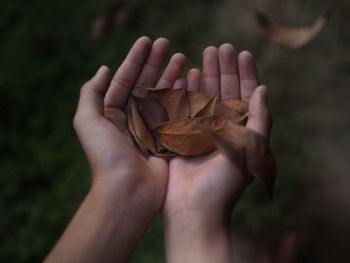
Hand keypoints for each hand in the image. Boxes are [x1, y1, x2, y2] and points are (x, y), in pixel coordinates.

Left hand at [73, 36, 186, 209]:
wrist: (127, 192)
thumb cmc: (106, 156)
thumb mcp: (87, 121)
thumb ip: (91, 93)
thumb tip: (103, 69)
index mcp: (112, 113)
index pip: (124, 79)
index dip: (135, 59)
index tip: (148, 41)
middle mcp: (131, 118)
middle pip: (145, 84)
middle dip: (155, 63)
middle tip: (167, 44)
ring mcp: (151, 128)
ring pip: (162, 96)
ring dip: (171, 76)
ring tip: (182, 57)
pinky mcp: (167, 138)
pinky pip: (175, 113)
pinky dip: (182, 96)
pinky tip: (189, 82)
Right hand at [162, 44, 271, 262]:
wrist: (194, 210)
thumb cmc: (225, 184)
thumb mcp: (251, 150)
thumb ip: (261, 120)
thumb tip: (265, 89)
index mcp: (242, 132)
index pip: (246, 96)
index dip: (245, 74)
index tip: (242, 53)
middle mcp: (224, 129)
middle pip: (225, 92)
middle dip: (224, 69)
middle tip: (219, 47)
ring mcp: (202, 131)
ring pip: (205, 96)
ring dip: (206, 76)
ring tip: (203, 55)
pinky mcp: (183, 136)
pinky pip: (185, 108)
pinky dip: (186, 92)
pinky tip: (187, 76)